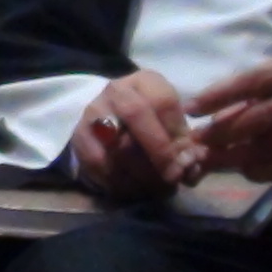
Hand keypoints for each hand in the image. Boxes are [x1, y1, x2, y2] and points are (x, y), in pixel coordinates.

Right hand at [69, 68, 202, 199]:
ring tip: (158, 188)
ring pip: (117, 143)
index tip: (190, 159)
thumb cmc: (151, 125)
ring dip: (143, 174)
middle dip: (159, 151)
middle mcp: (116, 91)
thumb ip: (185, 143)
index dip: (178, 134)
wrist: (109, 124)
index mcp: (145, 82)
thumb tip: (193, 162)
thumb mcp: (171, 125)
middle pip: (136, 114)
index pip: (164, 102)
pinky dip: (122, 183)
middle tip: (173, 177)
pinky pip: (100, 164)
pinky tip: (136, 190)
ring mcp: (93, 113)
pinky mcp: (78, 137)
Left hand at [189, 57, 271, 183]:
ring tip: (207, 161)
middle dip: (215, 135)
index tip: (190, 109)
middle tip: (193, 144)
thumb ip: (251, 87)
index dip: (214, 97)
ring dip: (229, 157)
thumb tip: (213, 110)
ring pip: (259, 149)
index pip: (244, 85)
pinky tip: (245, 168)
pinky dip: (256, 170)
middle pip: (248, 122)